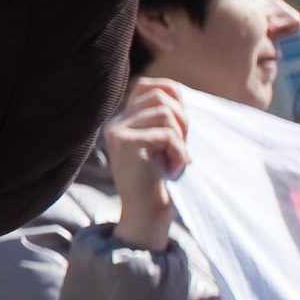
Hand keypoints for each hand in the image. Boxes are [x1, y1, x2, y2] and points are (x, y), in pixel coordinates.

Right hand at [102, 77, 189, 251]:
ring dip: (181, 139)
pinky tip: (174, 170)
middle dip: (182, 120)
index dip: (174, 95)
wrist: (147, 214)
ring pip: (165, 113)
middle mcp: (116, 123)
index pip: (149, 85)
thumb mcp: (163, 144)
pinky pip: (167, 134)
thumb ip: (164, 119)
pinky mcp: (126, 143)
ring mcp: (118, 132)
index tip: (181, 127)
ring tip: (176, 160)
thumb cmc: (161, 181)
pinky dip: (180, 153)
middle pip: (160, 96)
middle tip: (180, 149)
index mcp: (123, 120)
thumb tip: (174, 92)